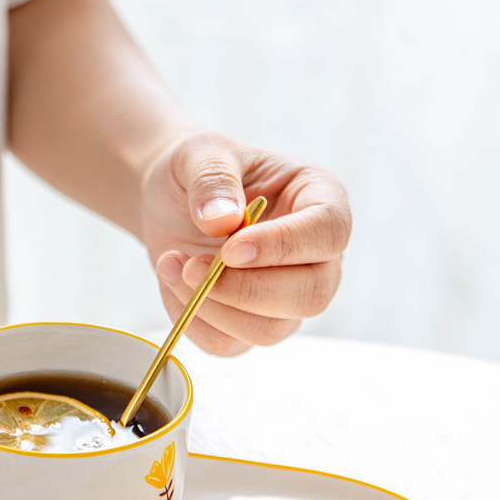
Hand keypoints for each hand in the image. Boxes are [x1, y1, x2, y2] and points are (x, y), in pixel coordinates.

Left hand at [141, 131, 350, 354]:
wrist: (170, 202)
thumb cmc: (198, 171)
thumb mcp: (201, 154)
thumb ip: (213, 179)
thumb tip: (222, 221)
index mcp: (320, 201)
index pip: (329, 234)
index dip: (284, 247)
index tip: (230, 248)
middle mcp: (315, 257)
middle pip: (311, 296)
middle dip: (246, 290)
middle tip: (193, 266)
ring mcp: (287, 297)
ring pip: (271, 330)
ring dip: (213, 308)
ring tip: (174, 265)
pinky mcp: (250, 324)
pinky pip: (230, 345)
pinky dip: (193, 322)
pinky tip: (174, 283)